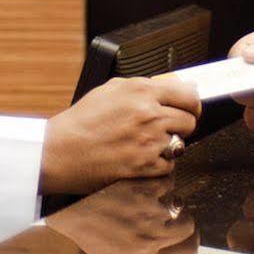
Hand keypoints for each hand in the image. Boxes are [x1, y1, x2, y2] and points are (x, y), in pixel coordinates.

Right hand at [41, 74, 200, 193]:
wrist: (61, 150)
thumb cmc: (81, 121)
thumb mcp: (111, 90)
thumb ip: (144, 86)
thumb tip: (173, 87)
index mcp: (141, 91)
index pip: (189, 95)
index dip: (192, 104)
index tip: (191, 109)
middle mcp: (148, 115)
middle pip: (189, 120)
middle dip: (181, 125)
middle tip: (166, 128)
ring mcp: (148, 141)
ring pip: (181, 143)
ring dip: (169, 145)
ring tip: (148, 144)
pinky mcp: (145, 166)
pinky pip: (169, 165)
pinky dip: (159, 164)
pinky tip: (142, 158)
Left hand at [44, 177, 196, 253]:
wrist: (63, 200)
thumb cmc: (87, 225)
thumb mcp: (113, 253)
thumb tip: (180, 252)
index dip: (188, 242)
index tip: (184, 234)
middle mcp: (148, 242)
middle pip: (187, 227)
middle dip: (179, 216)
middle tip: (163, 208)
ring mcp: (147, 216)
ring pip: (178, 201)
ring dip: (166, 196)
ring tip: (139, 195)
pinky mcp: (145, 190)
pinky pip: (166, 181)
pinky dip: (154, 179)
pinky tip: (133, 182)